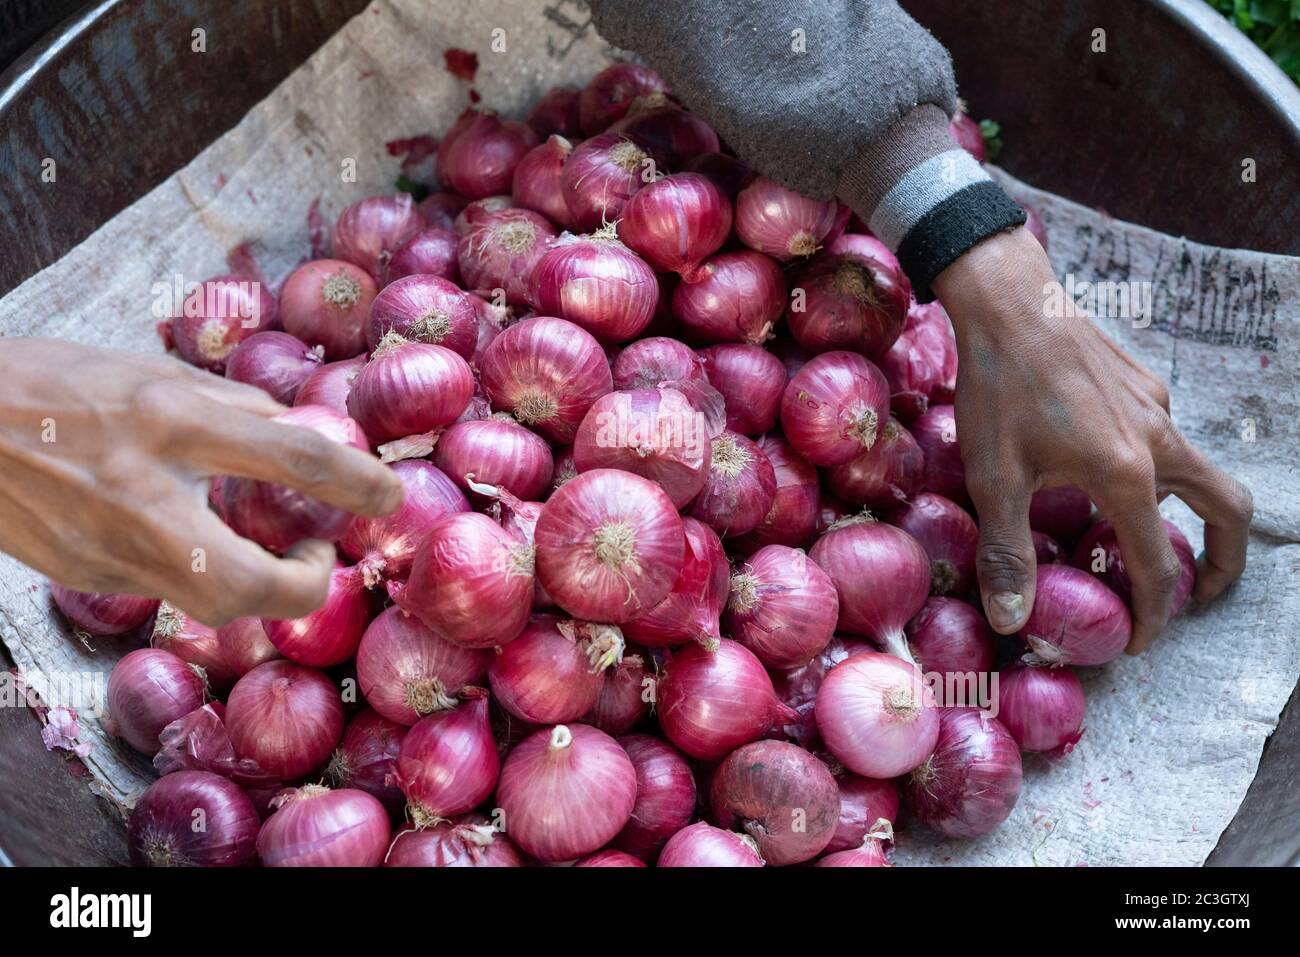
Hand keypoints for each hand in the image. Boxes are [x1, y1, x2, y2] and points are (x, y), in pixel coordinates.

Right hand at [0, 339, 402, 625]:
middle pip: (252, 585)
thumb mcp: (151, 373)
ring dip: (255, 584)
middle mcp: (142, 493)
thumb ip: (233, 407)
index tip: (390, 495)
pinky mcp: (87, 576)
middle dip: (307, 586)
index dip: (357, 482)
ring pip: (210, 602)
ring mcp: (108, 548)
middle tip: (319, 555)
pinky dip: (198, 570)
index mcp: (168, 421)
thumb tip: (304, 431)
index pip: (292, 457)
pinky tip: (187, 535)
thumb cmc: (52, 383)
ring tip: (263, 544)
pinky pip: (168, 589)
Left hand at [933, 228, 1251, 651]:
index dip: (1155, 613)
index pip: (1159, 564)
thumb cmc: (997, 387)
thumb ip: (1007, 550)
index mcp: (1128, 474)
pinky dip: (1156, 468)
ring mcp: (1156, 406)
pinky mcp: (1142, 383)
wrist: (1008, 299)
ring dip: (1188, 510)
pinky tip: (1100, 468)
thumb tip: (1011, 619)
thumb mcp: (993, 476)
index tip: (1143, 640)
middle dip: (1222, 559)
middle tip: (1196, 593)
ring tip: (1150, 536)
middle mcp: (1159, 440)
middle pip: (1226, 508)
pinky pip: (1164, 435)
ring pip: (1198, 468)